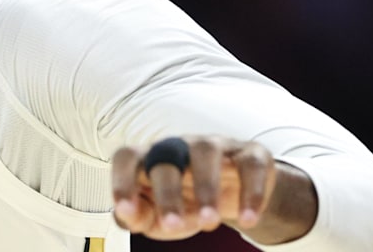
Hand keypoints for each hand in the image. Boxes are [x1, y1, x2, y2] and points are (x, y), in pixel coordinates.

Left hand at [111, 136, 276, 239]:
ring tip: (209, 222)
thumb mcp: (156, 215)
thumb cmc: (183, 202)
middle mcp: (178, 145)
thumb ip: (135, 217)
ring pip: (206, 153)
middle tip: (174, 226)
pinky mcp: (248, 154)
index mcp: (149, 158)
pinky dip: (250, 193)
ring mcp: (214, 145)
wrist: (233, 194)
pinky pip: (250, 166)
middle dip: (168, 193)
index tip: (125, 208)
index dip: (121, 180)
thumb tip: (124, 214)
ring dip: (207, 188)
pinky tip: (247, 219)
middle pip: (166, 157)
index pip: (126, 157)